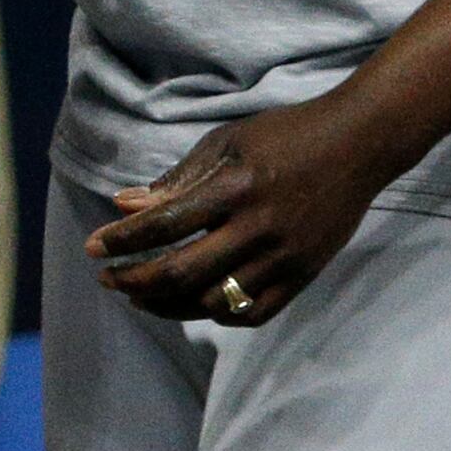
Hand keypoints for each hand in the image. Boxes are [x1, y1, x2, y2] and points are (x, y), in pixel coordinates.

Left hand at [86, 96, 409, 324]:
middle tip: (106, 278)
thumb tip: (122, 206)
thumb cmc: (284, 135)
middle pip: (184, 273)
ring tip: (140, 296)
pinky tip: (191, 304)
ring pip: (215, 302)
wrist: (358, 145)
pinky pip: (254, 313)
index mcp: (235, 188)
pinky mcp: (305, 276)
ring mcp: (286, 258)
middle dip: (134, 281)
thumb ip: (175, 180)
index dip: (123, 241)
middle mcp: (259, 228)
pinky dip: (217, 315)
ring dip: (168, 305)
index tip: (92, 248)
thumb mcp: (225, 143)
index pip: (165, 225)